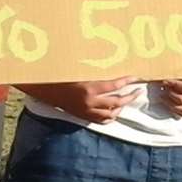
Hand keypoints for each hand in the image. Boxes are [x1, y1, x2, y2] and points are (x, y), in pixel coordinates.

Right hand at [20, 78, 142, 123]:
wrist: (44, 87)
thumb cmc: (61, 73)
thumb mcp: (79, 69)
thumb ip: (95, 68)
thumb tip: (113, 61)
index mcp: (89, 88)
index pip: (115, 86)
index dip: (127, 81)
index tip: (137, 77)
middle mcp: (89, 102)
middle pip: (117, 102)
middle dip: (130, 97)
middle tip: (138, 91)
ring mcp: (86, 111)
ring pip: (110, 114)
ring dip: (121, 107)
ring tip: (127, 100)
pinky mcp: (82, 115)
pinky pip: (101, 120)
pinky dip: (110, 116)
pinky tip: (114, 110)